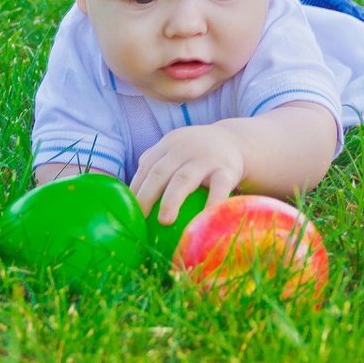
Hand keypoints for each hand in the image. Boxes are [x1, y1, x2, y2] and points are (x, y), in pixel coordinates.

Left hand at [130, 124, 244, 224]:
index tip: (127, 211)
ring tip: (164, 221)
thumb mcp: (177, 151)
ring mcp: (205, 158)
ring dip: (171, 200)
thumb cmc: (197, 156)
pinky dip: (211, 203)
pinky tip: (203, 220)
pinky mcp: (227, 169)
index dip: (135, 188)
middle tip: (139, 218)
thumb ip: (156, 167)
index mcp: (168, 144)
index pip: (146, 166)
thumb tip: (130, 202)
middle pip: (160, 172)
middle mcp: (184, 148)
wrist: (236, 141)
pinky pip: (218, 188)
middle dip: (146, 195)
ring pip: (184, 179)